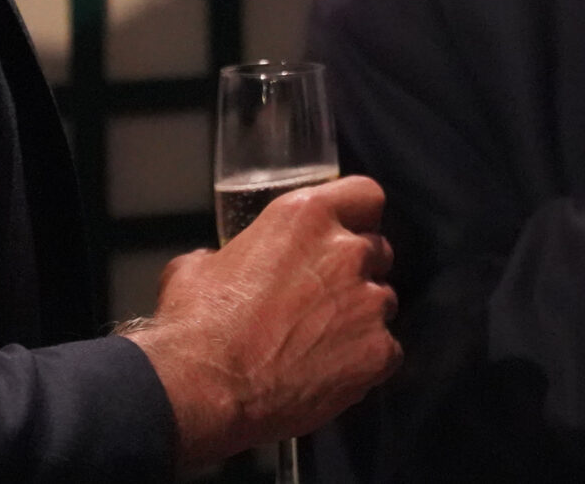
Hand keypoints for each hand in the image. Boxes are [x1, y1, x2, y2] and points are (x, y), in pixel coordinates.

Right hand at [126, 174, 401, 472]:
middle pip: (377, 251)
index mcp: (305, 216)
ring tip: (322, 344)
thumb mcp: (198, 266)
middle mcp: (345, 251)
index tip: (349, 233)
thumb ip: (226, 255)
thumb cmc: (197, 326)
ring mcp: (367, 302)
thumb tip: (217, 263)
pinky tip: (330, 374)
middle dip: (357, 272)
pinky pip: (387, 351)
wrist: (206, 387)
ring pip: (383, 302)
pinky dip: (366, 362)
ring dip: (361, 317)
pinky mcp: (378, 351)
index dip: (358, 217)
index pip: (364, 196)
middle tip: (325, 299)